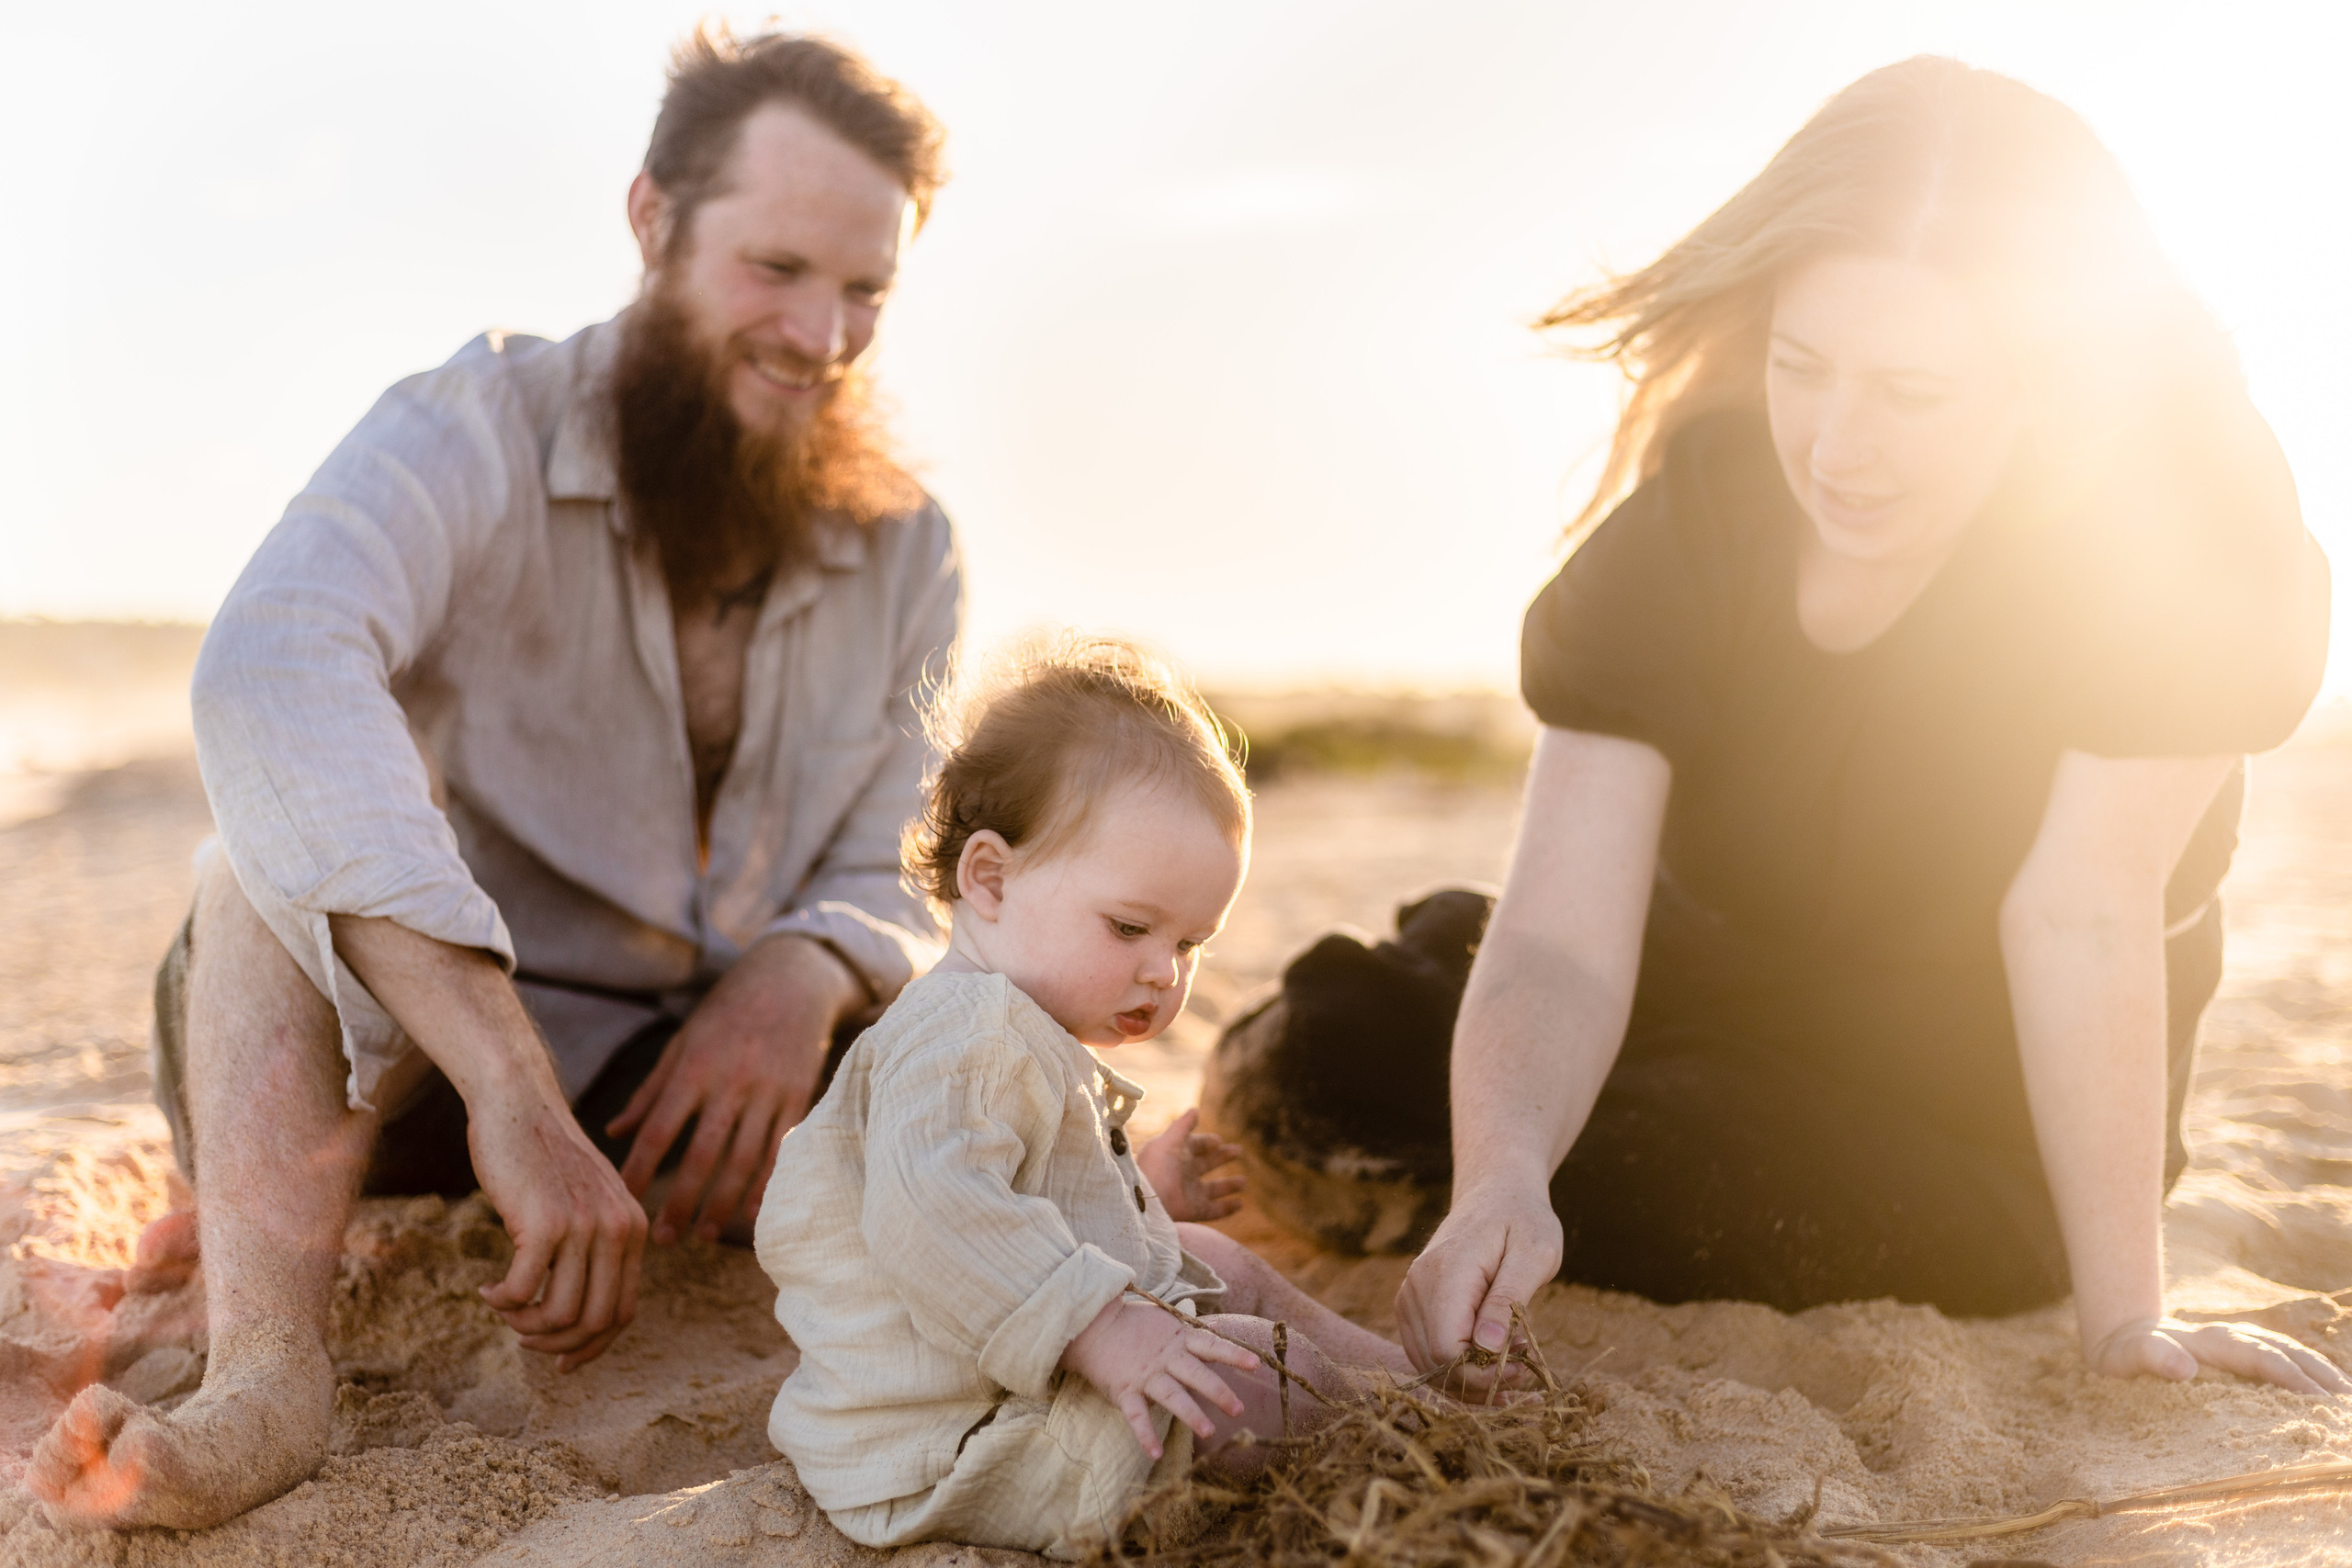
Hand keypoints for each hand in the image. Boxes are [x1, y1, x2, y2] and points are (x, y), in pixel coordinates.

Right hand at [326, 913, 648, 1372]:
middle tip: (523, 1337)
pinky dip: (503, 1302)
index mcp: (632, 1229)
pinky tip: (488, 1289)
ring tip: (503, 1307)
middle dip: (556, 1344)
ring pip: (561, 1315)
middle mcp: (618, 1230)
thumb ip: (591, 1249)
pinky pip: (523, 1292)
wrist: (518, 1103)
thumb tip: (575, 1319)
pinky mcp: (545, 1222)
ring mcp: (584, 1226)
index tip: (562, 1362)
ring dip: (524, 1324)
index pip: (623, 1312)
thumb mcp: (584, 1204)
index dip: (592, 1347)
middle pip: (596, 1323)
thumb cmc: (542, 1158)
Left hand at [607, 934, 862, 1243]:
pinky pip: (782, 1149)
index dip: (640, 1169)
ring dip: (723, 1202)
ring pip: (744, 1159)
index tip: (624, 1201)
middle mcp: (730, 1082)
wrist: (790, 981)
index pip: (659, 1129)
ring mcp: (768, 1091)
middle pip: (701, 1154)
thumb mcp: (682, 1043)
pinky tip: (752, 1213)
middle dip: (681, 1201)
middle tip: (664, 1240)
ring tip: (706, 1234)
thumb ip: (650, 1090)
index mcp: (694, 1067)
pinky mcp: (798, 1095)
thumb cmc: (725, 1013)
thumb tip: (613, 1133)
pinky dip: (767, 1184)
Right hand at [1059, 1296, 1259, 1457]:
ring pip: (1172, 1396)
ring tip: (1208, 1432)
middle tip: (1239, 1409)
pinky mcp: (1124, 1390)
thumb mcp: (1166, 1321)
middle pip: (1197, 1374)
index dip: (1234, 1354)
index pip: (1211, 1346)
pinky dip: (1145, 1434)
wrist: (1092, 1326)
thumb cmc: (1133, 1324)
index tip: (1256, 1364)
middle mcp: (1166, 1358)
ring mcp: (1145, 1375)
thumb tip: (1217, 1325)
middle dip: (1219, 1392)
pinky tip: (1156, 1454)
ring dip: (1191, 1414)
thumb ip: (1191, 1329)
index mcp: (1178, 1340)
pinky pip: (1136, 1416)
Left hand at [1136, 1109, 1244, 1222]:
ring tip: (1243, 1181)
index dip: (1207, 1141)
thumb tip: (1194, 1109)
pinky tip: (1240, 1203)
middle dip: (1222, 1157)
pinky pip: (1215, 1210)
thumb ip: (1182, 1126)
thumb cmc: (1157, 1168)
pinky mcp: (1194, 1211)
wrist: (1147, 1202)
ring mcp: (1190, 1193)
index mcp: (1177, 1154)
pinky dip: (1227, 1208)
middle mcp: (1184, 1173)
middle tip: (1238, 1150)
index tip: (1219, 1140)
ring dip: (1229, 1185)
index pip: (1195, 1145)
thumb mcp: (1169, 1141)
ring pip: (1214, 1188)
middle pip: (1207, 1163)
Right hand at [1394, 1177, 1559, 1392]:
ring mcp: (1408, 1296)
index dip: (1482, 1374)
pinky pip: (1425, 1353)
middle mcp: (1416, 1286)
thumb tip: (1487, 1346)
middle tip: (1524, 1366)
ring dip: (1469, 1378)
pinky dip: (1456, 1368)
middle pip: (1435, 1363)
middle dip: (1480, 1380)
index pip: (1447, 1349)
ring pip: (1427, 1364)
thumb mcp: (1534, 1254)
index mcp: (1446, 1272)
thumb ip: (1508, 1299)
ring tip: (1511, 1361)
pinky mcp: (1411, 1305)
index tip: (1522, 1368)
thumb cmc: (1523, 1220)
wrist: (1496, 1194)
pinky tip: (1490, 1360)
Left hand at [2087, 1316, 2351, 1396]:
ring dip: (2321, 1374)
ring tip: (2346, 1401)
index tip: (2317, 1400)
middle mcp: (2234, 1339)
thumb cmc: (2125, 1353)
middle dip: (2320, 1376)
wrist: (2119, 1336)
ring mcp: (2241, 1345)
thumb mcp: (2127, 1355)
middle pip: (2286, 1353)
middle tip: (2346, 1406)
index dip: (2290, 1377)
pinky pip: (2283, 1362)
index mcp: (2212, 1341)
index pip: (2260, 1357)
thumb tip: (2185, 1368)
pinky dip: (2308, 1375)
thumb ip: (2153, 1356)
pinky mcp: (2242, 1357)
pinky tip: (2327, 1396)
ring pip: (2290, 1354)